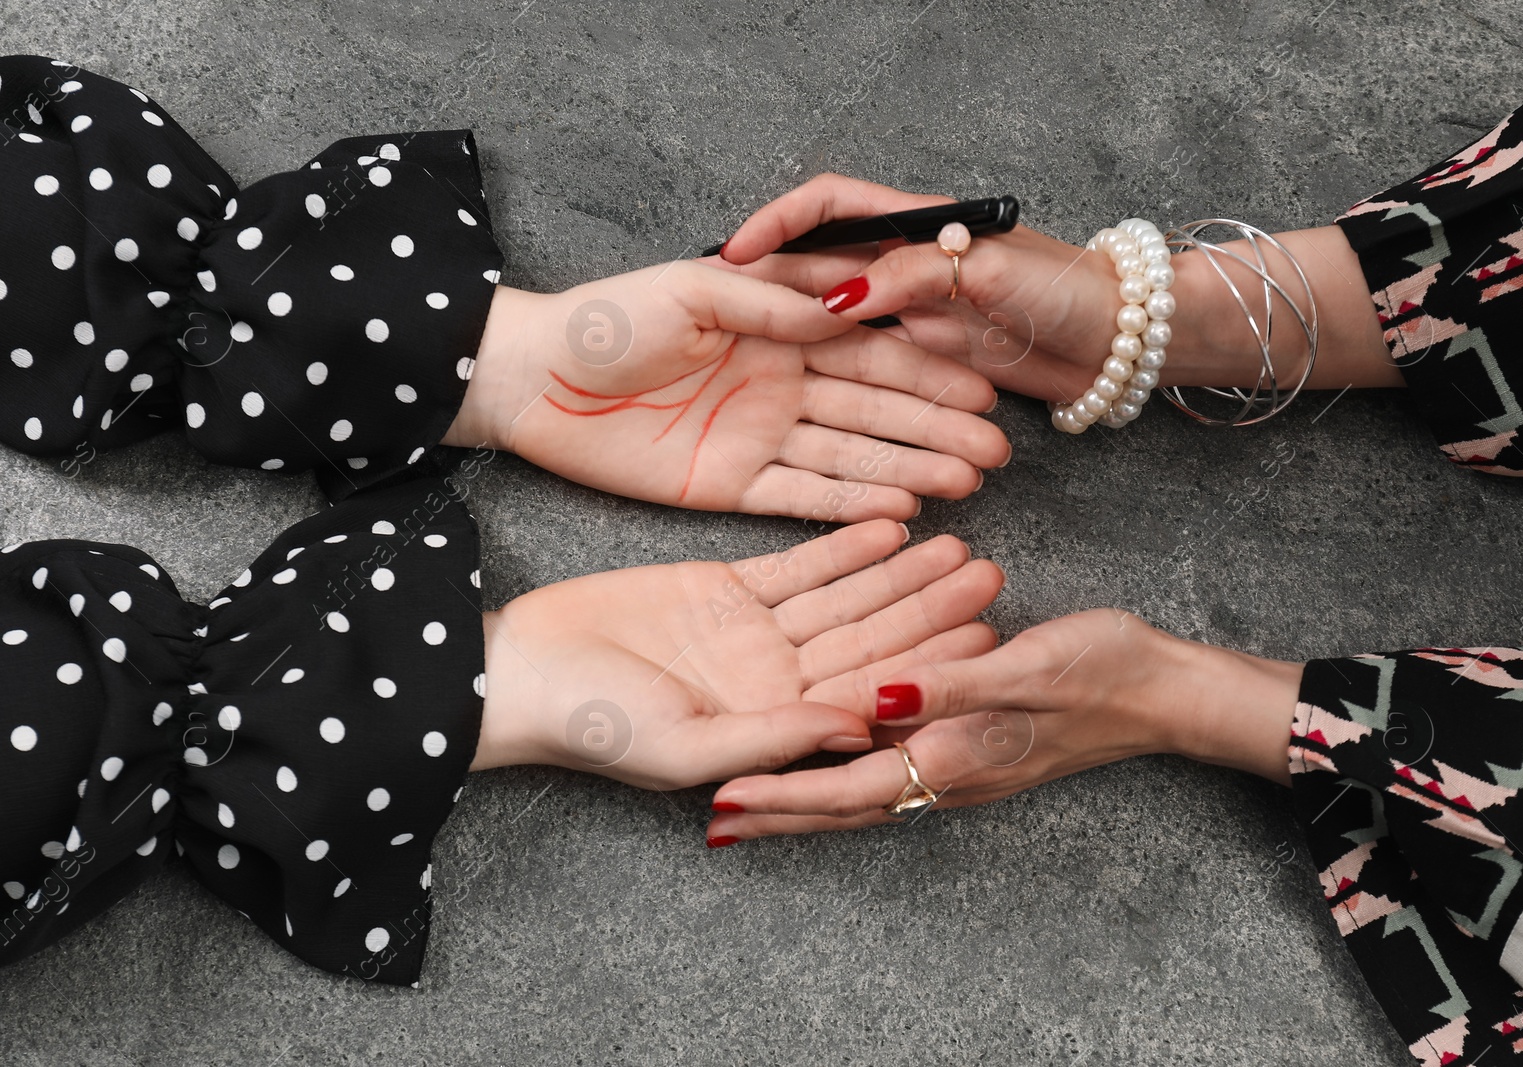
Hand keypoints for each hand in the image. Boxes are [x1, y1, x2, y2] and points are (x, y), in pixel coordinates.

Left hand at [444, 264, 1010, 522]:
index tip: (979, 391)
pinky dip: (849, 505)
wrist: (535, 380)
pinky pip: (802, 497)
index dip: (924, 371)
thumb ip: (768, 301)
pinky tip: (901, 512)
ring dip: (908, 469)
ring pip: (848, 456)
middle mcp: (781, 383)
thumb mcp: (691, 290)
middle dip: (934, 429)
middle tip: (994, 452)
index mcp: (777, 327)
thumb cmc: (607, 319)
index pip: (867, 349)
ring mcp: (760, 437)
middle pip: (873, 409)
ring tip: (966, 484)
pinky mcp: (732, 485)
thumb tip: (843, 307)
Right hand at [469, 519, 1004, 791]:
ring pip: (845, 596)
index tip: (983, 639)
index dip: (926, 665)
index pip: (869, 693)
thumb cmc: (592, 725)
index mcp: (775, 726)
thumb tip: (860, 729)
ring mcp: (753, 631)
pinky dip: (842, 543)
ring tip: (955, 540)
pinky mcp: (725, 585)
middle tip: (989, 575)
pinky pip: (799, 562)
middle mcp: (775, 680)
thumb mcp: (688, 742)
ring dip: (900, 571)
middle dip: (929, 610)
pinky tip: (890, 522)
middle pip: (870, 639)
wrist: (520, 670)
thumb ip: (774, 733)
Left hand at [706, 609, 1301, 841]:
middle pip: (843, 803)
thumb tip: (868, 699)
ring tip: (752, 796)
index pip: (847, 788)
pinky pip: (893, 761)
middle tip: (713, 822)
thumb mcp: (1023, 669)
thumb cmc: (1103, 672)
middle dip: (779, 812)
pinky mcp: (970, 745)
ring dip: (807, 793)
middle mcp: (948, 773)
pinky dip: (848, 761)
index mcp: (953, 759)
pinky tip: (828, 745)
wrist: (1165, 691)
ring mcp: (960, 764)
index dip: (782, 796)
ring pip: (863, 787)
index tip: (720, 806)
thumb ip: (944, 684)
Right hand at [715, 174, 1399, 402]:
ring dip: (806, 359)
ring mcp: (913, 320)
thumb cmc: (1069, 289)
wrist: (1122, 342)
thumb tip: (838, 295)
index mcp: (916, 226)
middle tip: (725, 336)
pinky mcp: (929, 367)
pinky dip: (845, 401)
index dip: (779, 222)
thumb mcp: (990, 272)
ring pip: (842, 339)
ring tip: (761, 390)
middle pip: (820, 277)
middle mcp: (905, 269)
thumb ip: (916, 276)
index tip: (736, 252)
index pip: (828, 206)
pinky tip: (815, 421)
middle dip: (776, 302)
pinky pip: (872, 383)